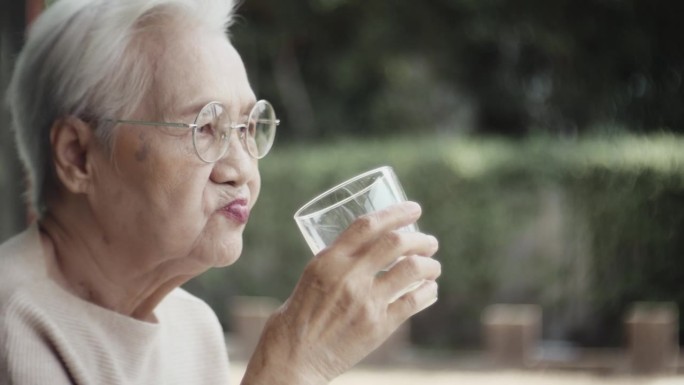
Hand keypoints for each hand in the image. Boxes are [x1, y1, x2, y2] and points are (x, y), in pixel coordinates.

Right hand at [241, 201, 440, 384]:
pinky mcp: (378, 326)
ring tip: (433, 266)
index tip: (415, 208)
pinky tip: (430, 289)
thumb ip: (339, 262)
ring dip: (429, 265)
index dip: (396, 212)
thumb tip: (370, 249)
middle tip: (430, 242)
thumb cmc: (298, 317)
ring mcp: (365, 301)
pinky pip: (413, 301)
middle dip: (420, 239)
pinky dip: (428, 292)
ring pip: (411, 270)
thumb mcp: (312, 277)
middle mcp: (349, 277)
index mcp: (328, 260)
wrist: (293, 357)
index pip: (368, 225)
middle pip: (396, 243)